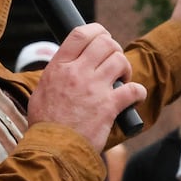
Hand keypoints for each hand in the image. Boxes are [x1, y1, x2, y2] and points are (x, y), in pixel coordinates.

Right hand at [27, 23, 145, 152]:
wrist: (53, 150)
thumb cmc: (46, 124)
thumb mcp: (42, 91)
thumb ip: (56, 75)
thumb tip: (66, 67)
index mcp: (59, 67)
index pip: (80, 34)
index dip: (97, 31)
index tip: (103, 38)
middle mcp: (77, 73)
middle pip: (105, 42)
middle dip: (115, 49)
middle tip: (115, 64)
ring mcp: (94, 88)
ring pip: (120, 61)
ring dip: (126, 69)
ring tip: (123, 80)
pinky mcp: (109, 106)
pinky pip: (134, 89)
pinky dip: (138, 92)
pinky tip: (135, 97)